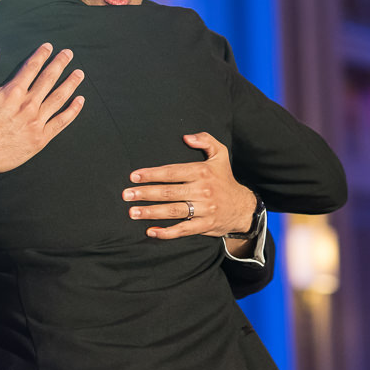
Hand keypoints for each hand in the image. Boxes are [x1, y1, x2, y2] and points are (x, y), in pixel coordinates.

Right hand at [0, 43, 84, 186]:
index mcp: (12, 92)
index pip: (32, 67)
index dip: (42, 55)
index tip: (50, 46)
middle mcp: (27, 104)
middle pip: (49, 78)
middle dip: (60, 63)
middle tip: (69, 53)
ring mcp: (36, 122)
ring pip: (59, 98)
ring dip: (71, 83)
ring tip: (79, 73)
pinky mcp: (40, 138)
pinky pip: (61, 121)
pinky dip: (73, 110)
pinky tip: (80, 100)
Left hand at [123, 132, 259, 239]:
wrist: (243, 207)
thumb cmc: (225, 179)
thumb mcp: (221, 154)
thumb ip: (206, 140)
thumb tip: (187, 137)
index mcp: (202, 172)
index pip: (172, 172)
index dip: (152, 174)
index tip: (134, 176)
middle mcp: (202, 190)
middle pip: (169, 192)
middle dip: (145, 193)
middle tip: (127, 195)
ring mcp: (204, 209)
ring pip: (173, 211)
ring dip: (151, 212)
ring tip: (133, 212)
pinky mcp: (205, 225)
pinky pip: (183, 229)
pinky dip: (167, 232)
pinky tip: (151, 231)